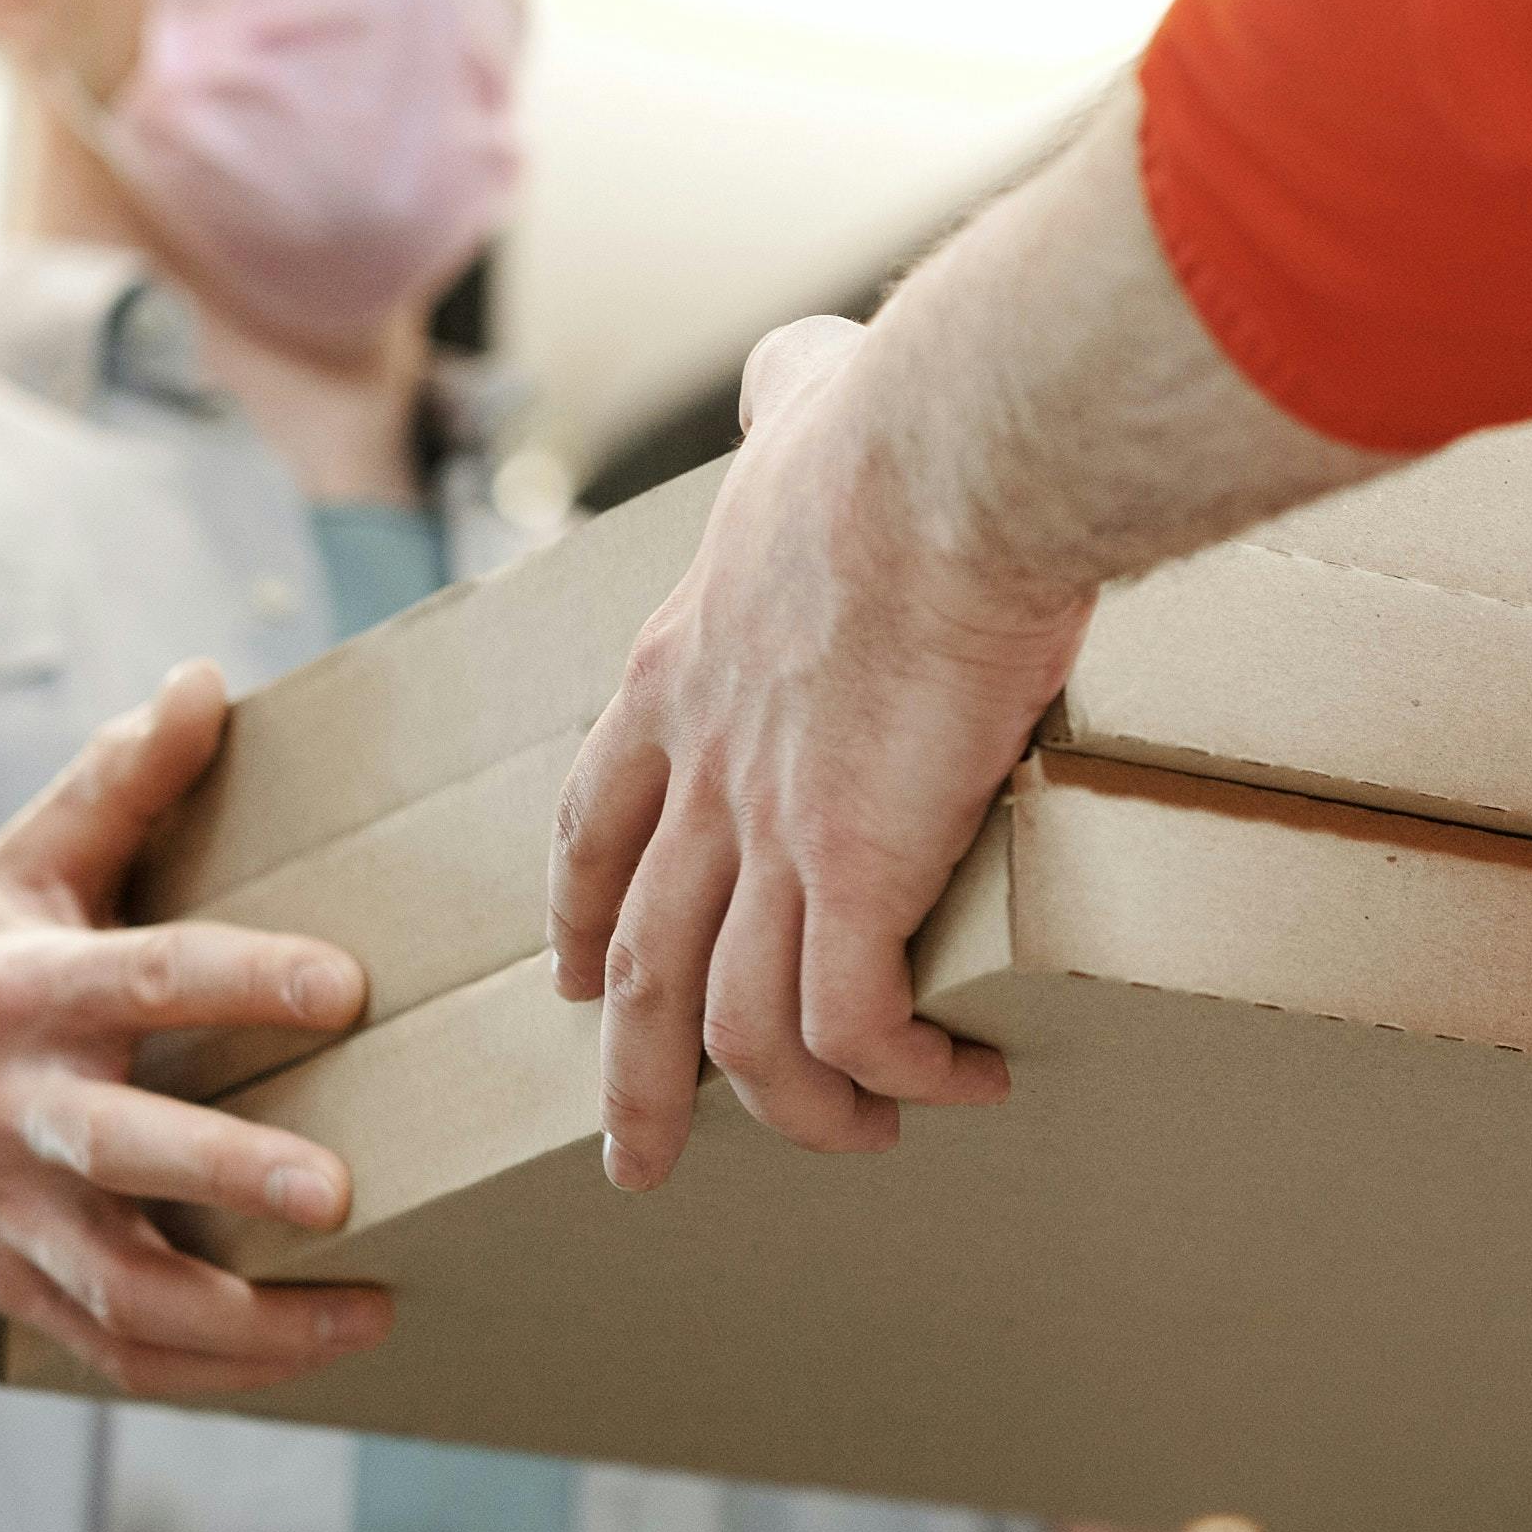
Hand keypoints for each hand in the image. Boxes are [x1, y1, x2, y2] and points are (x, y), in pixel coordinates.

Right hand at [0, 661, 395, 1392]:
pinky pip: (117, 1352)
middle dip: (224, 1173)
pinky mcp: (14, 1290)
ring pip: (118, 1288)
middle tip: (339, 1192)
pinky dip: (217, 1369)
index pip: (139, 976)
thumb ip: (117, 783)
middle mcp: (5, 1111)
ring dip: (241, 1318)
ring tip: (364, 1307)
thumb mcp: (18, 864)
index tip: (343, 984)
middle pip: (118, 1150)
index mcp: (15, 991)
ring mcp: (5, 1215)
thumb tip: (205, 681)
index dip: (237, 979)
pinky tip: (320, 1349)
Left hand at [544, 96, 1383, 1192]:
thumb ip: (790, 398)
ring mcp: (772, 832)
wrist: (958, 456)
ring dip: (789, 1105)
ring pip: (734, 1027)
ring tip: (850, 1138)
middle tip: (635, 1160)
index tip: (573, 978)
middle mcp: (707, 769)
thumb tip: (805, 371)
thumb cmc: (904, 423)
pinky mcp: (859, 873)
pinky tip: (955, 1077)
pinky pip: (853, 1026)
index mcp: (681, 670)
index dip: (585, 910)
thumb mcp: (805, 405)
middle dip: (634, 1077)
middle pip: (638, 962)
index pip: (600, 819)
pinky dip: (894, 1071)